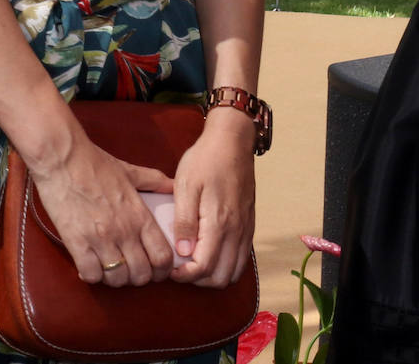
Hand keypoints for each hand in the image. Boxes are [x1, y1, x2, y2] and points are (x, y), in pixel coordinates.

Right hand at [26, 138, 174, 286]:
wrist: (64, 160)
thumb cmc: (98, 165)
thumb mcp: (131, 171)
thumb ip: (155, 182)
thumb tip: (173, 186)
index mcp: (139, 214)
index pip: (162, 255)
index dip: (164, 269)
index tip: (159, 269)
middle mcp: (123, 230)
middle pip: (142, 274)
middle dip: (142, 277)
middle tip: (136, 270)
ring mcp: (99, 239)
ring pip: (117, 278)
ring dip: (118, 279)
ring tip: (115, 269)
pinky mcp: (76, 244)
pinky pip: (91, 275)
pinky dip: (94, 276)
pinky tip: (93, 265)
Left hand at [168, 110, 257, 286]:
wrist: (233, 139)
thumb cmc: (206, 159)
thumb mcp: (186, 185)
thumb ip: (184, 222)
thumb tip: (183, 253)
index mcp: (219, 222)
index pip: (203, 268)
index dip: (184, 275)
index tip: (169, 267)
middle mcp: (236, 229)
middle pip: (221, 277)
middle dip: (198, 280)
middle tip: (180, 266)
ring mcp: (246, 227)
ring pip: (234, 271)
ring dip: (214, 274)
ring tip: (194, 261)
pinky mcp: (249, 222)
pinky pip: (242, 256)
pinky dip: (227, 264)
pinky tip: (211, 251)